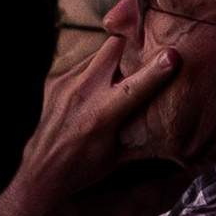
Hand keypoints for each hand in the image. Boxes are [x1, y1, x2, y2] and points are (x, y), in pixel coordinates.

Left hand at [0, 32, 178, 215]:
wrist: (41, 171)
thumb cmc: (84, 168)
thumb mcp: (117, 156)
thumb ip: (139, 134)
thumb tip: (170, 128)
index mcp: (103, 115)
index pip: (136, 86)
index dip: (156, 70)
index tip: (173, 55)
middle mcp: (84, 93)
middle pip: (113, 47)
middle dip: (130, 44)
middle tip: (142, 50)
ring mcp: (66, 83)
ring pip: (97, 53)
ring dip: (111, 59)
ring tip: (117, 73)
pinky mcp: (54, 80)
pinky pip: (81, 64)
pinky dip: (92, 71)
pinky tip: (94, 88)